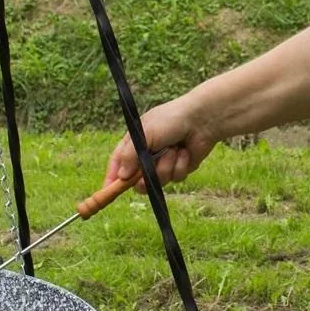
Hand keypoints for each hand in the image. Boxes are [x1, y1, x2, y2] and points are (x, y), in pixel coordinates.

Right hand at [103, 97, 217, 194]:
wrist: (202, 120)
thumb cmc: (171, 120)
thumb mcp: (145, 134)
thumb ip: (131, 155)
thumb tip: (121, 176)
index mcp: (134, 143)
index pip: (118, 164)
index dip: (112, 178)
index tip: (107, 191)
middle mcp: (147, 155)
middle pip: (136, 179)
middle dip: (143, 179)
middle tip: (147, 175)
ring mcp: (163, 163)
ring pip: (157, 181)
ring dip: (166, 167)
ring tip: (173, 150)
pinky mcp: (178, 168)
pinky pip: (174, 178)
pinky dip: (180, 166)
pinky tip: (184, 152)